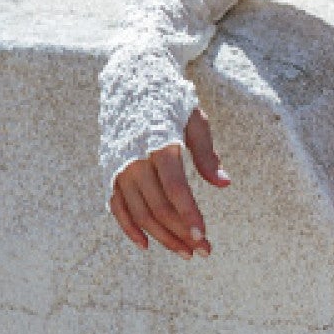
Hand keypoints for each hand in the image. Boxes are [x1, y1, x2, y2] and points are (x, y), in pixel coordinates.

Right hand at [109, 108, 229, 258]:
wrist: (133, 82)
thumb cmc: (171, 102)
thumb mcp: (195, 121)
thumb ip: (207, 154)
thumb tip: (224, 184)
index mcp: (159, 145)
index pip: (175, 189)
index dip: (189, 215)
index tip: (203, 235)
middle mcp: (134, 159)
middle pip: (157, 207)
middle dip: (181, 233)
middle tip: (203, 251)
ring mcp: (118, 168)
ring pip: (139, 213)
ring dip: (162, 237)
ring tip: (185, 252)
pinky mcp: (109, 173)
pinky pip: (117, 207)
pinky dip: (129, 228)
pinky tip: (147, 245)